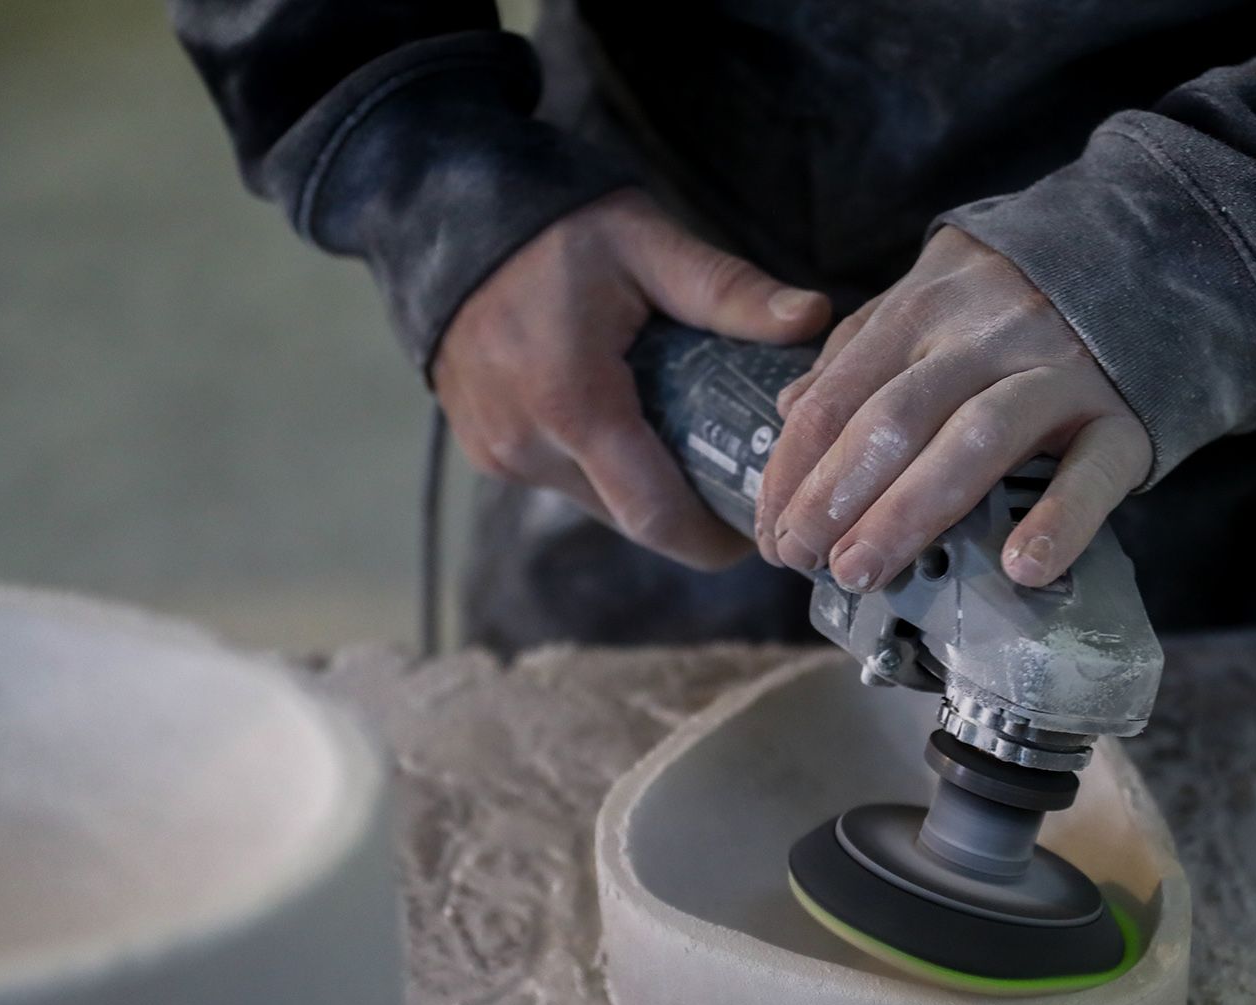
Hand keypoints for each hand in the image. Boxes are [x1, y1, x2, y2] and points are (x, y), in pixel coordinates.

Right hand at [434, 188, 830, 569]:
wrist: (442, 214)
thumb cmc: (553, 227)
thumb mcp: (647, 243)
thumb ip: (728, 290)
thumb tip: (812, 317)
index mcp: (573, 403)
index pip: (656, 515)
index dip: (712, 539)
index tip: (759, 530)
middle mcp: (527, 444)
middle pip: (634, 517)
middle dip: (691, 511)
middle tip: (741, 480)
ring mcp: (500, 453)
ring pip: (600, 505)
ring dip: (648, 488)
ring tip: (692, 442)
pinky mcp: (487, 450)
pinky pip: (566, 483)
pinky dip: (608, 469)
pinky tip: (636, 424)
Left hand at [757, 226, 1149, 590]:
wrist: (1155, 260)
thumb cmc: (1023, 304)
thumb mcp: (934, 301)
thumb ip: (863, 350)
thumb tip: (792, 412)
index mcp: (928, 305)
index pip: (841, 391)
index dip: (796, 465)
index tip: (772, 529)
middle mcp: (988, 332)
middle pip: (896, 416)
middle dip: (836, 495)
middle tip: (801, 558)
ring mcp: (1060, 372)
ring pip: (975, 439)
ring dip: (909, 512)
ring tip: (863, 569)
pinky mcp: (1124, 417)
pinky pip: (1092, 472)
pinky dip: (1059, 520)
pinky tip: (1022, 566)